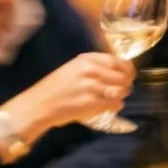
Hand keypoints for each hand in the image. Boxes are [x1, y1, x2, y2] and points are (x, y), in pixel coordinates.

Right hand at [6, 53, 133, 141]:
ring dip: (121, 96)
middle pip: (123, 76)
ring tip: (113, 100)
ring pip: (121, 91)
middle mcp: (91, 69)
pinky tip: (108, 108)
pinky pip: (114, 104)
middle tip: (121, 91)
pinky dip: (115, 107)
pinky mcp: (91, 102)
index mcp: (87, 59)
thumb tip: (120, 71)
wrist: (38, 105)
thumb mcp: (74, 69)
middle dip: (126, 85)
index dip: (128, 70)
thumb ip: (96, 67)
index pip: (118, 61)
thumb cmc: (55, 88)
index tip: (129, 76)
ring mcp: (91, 86)